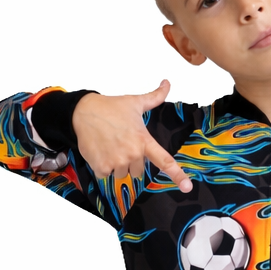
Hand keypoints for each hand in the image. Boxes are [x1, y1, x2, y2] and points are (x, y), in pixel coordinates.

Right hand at [72, 81, 191, 191]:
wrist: (83, 111)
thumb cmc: (111, 108)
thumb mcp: (135, 102)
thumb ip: (154, 97)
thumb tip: (167, 83)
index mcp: (143, 140)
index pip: (164, 160)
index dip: (177, 175)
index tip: (187, 187)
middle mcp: (132, 153)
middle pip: (138, 172)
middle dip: (130, 162)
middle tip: (120, 144)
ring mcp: (117, 161)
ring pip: (122, 174)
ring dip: (115, 165)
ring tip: (109, 147)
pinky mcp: (102, 166)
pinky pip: (106, 175)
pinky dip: (102, 166)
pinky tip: (99, 151)